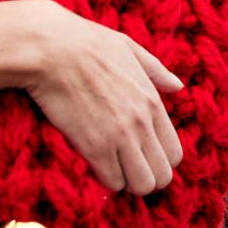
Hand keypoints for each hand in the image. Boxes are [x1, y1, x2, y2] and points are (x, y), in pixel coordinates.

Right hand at [23, 0, 183, 195]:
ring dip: (127, 181)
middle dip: (146, 176)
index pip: (174, 153)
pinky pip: (112, 182)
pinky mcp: (94, 147)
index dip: (158, 159)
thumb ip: (155, 69)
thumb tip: (178, 86)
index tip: (139, 154)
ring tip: (111, 167)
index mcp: (152, 100)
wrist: (49, 47)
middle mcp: (141, 122)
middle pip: (162, 176)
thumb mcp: (127, 47)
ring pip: (142, 185)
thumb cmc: (84, 42)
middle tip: (126, 166)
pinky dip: (104, 178)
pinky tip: (93, 162)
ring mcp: (119, 137)